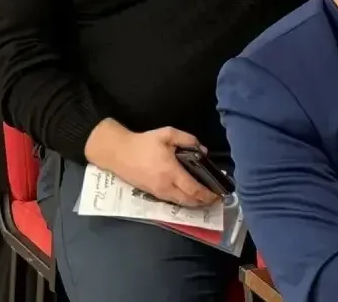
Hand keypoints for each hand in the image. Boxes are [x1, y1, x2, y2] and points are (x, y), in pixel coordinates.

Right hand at [84, 120, 218, 206]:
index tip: (218, 194)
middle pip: (188, 201)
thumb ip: (188, 140)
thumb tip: (203, 150)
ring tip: (204, 197)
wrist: (118, 153)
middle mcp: (165, 186)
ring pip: (179, 203)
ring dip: (193, 203)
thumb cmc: (144, 143)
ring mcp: (157, 192)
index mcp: (171, 172)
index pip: (193, 189)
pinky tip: (188, 194)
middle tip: (215, 198)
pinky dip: (183, 200)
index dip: (207, 194)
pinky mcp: (151, 193)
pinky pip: (171, 201)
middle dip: (203, 202)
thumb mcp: (168, 134)